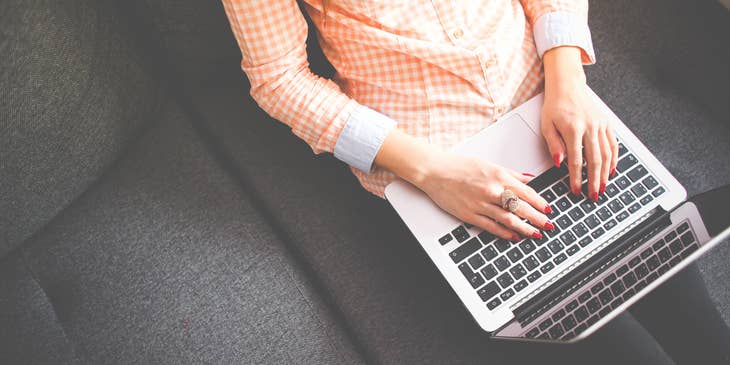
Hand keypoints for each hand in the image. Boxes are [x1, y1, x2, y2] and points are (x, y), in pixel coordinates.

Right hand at [414, 152, 553, 240]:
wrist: (435, 172)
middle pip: (521, 208)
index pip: (526, 192)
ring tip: (536, 234)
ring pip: (509, 219)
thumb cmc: (459, 166)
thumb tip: (528, 179)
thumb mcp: (488, 164)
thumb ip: (510, 173)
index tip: (548, 210)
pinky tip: (514, 236)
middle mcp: (492, 191)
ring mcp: (481, 204)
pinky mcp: (470, 215)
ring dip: (525, 228)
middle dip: (538, 218)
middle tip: (549, 225)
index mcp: (498, 176)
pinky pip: (492, 226)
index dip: (540, 203)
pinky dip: (505, 233)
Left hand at [542, 47, 618, 200]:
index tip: (576, 190)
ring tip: (603, 187)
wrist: (568, 85)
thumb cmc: (555, 105)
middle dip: (594, 181)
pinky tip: (611, 170)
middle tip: (594, 195)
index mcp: (573, 129)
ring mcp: (600, 125)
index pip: (576, 160)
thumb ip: (554, 145)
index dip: (576, 178)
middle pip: (595, 160)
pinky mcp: (606, 123)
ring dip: (606, 173)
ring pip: (607, 154)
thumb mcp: (546, 125)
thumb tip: (559, 163)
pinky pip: (613, 144)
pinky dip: (614, 159)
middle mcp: (590, 127)